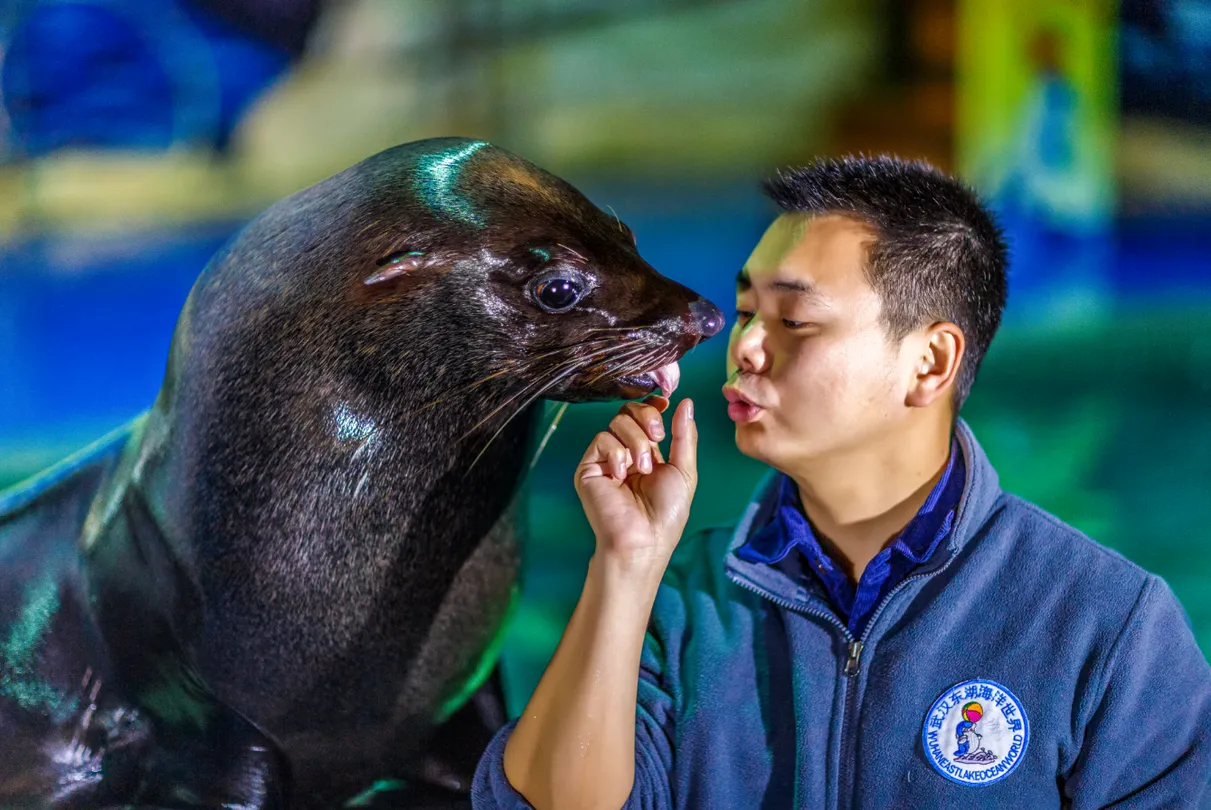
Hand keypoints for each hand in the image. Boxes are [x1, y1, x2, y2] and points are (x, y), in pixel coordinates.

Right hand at [573, 395, 697, 572]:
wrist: (644, 538)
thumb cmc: (666, 514)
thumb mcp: (684, 470)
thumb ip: (685, 436)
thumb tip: (687, 403)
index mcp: (648, 453)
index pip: (644, 416)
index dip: (652, 407)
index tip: (665, 403)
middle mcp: (626, 453)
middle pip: (629, 412)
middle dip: (647, 418)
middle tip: (657, 436)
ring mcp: (606, 460)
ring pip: (617, 422)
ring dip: (636, 441)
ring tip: (643, 468)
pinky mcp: (589, 468)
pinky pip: (601, 440)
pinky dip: (616, 453)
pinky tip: (622, 475)